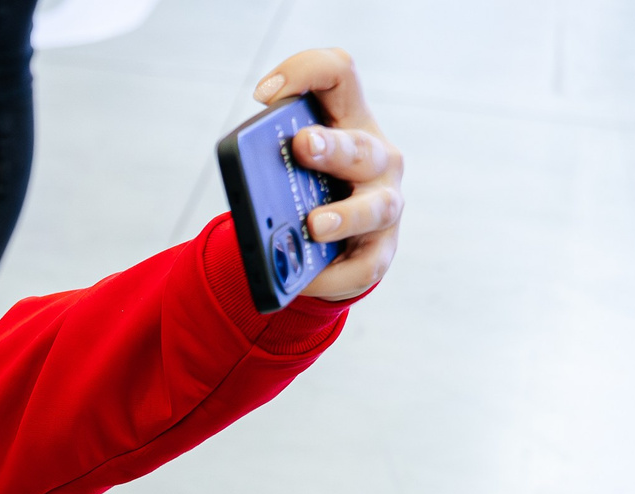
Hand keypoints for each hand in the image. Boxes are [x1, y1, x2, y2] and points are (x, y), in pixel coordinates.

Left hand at [253, 49, 404, 300]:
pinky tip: (305, 281)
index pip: (339, 74)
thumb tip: (249, 188)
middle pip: (359, 145)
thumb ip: (269, 163)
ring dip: (346, 215)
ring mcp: (385, 204)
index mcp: (349, 121)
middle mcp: (377, 158)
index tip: (263, 96)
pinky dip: (333, 276)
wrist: (324, 246)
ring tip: (314, 226)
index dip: (305, 73)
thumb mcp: (286, 167)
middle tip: (303, 145)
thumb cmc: (303, 191)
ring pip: (376, 207)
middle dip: (332, 146)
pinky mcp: (380, 252)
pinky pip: (363, 267)